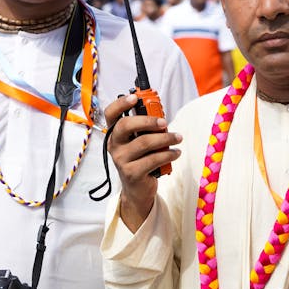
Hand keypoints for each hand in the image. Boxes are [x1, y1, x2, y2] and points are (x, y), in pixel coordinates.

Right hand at [105, 94, 181, 231]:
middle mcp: (114, 145)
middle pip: (126, 126)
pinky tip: (176, 153)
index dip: (120, 104)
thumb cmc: (141, 159)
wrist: (137, 190)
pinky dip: (168, 154)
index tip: (135, 98)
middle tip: (164, 122)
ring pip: (144, 143)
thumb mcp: (140, 141)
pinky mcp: (132, 173)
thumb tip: (159, 113)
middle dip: (147, 120)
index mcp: (115, 134)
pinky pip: (153, 159)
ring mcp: (121, 160)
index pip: (111, 114)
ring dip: (165, 138)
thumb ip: (146, 127)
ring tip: (178, 138)